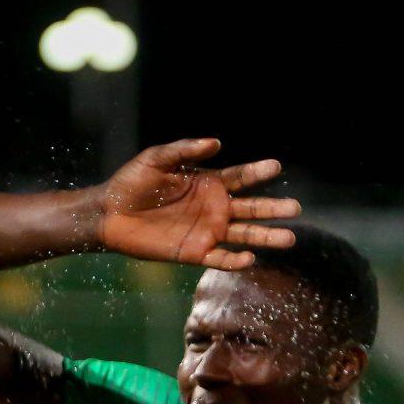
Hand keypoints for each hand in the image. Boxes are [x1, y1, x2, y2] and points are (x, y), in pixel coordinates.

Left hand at [96, 140, 300, 270]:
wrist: (108, 214)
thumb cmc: (131, 183)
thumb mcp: (155, 159)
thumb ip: (184, 150)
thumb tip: (216, 143)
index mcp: (208, 183)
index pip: (240, 177)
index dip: (257, 172)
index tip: (275, 166)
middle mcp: (214, 207)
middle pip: (251, 208)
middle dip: (273, 208)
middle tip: (296, 207)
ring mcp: (207, 231)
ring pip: (244, 235)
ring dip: (266, 237)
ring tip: (290, 238)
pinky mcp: (194, 252)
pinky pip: (220, 259)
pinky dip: (235, 260)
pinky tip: (249, 258)